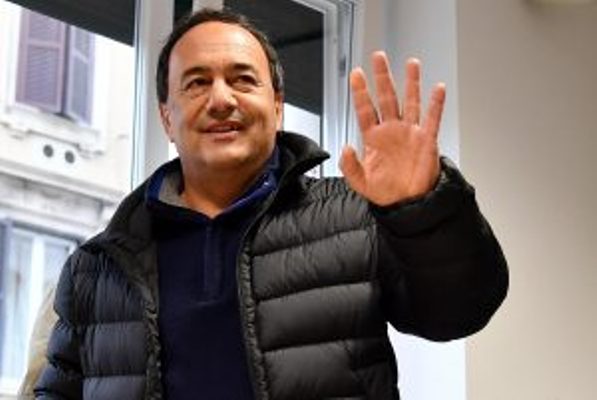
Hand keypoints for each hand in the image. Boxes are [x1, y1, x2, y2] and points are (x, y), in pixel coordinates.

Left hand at [340, 51, 445, 205]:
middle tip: (378, 57)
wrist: (408, 204)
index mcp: (374, 138)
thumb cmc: (385, 193)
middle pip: (387, 97)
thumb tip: (345, 147)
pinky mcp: (427, 141)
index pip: (365, 109)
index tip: (355, 74)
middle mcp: (392, 131)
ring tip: (411, 64)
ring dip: (411, 83)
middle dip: (382, 77)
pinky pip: (433, 119)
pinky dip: (436, 104)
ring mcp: (410, 133)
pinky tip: (438, 89)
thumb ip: (350, 166)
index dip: (360, 92)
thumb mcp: (360, 183)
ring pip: (410, 102)